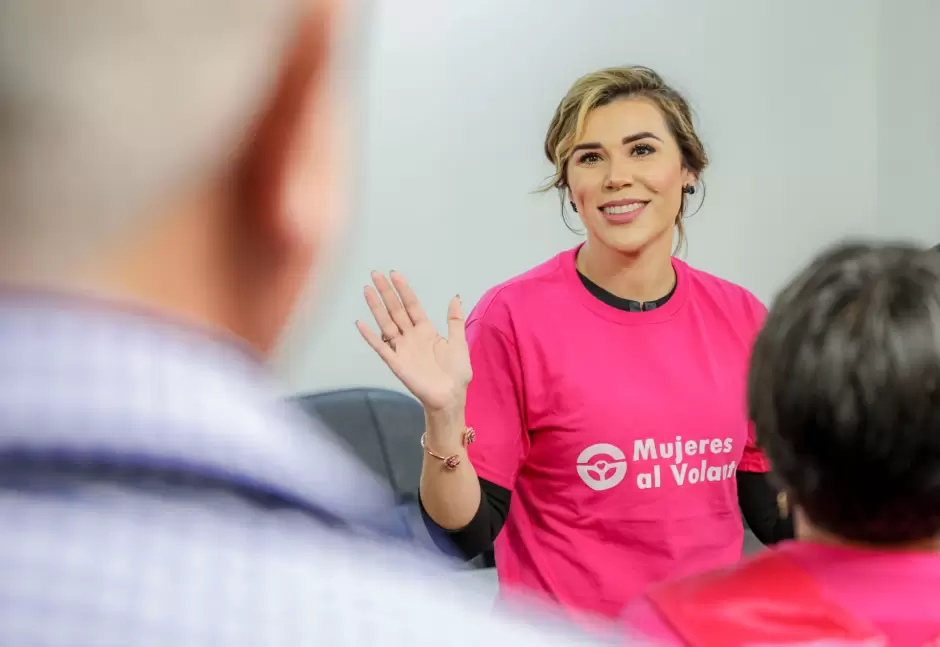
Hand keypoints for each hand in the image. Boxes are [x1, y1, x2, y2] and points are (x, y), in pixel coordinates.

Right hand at [356, 271, 471, 412]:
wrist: (451, 397)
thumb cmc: (456, 373)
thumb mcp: (459, 343)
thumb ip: (454, 321)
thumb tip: (455, 297)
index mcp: (426, 330)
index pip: (411, 305)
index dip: (404, 290)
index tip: (394, 274)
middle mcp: (411, 336)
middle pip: (396, 310)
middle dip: (386, 292)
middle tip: (375, 274)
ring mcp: (402, 349)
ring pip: (386, 323)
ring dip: (376, 307)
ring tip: (367, 290)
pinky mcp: (396, 363)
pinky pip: (381, 347)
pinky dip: (370, 336)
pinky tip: (360, 324)